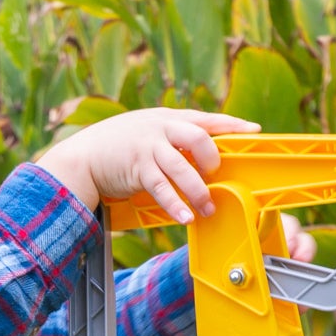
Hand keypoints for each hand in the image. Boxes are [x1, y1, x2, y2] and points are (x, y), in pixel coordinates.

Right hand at [35, 107, 253, 224]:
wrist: (82, 157)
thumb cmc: (116, 148)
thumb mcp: (145, 133)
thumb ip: (170, 140)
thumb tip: (199, 158)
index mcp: (166, 118)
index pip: (205, 119)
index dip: (231, 125)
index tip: (253, 131)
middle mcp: (159, 128)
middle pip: (199, 138)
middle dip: (213, 160)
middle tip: (215, 178)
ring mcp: (148, 147)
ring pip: (183, 167)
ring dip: (198, 191)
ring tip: (206, 209)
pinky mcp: (136, 168)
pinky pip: (162, 188)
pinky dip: (175, 204)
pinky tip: (185, 217)